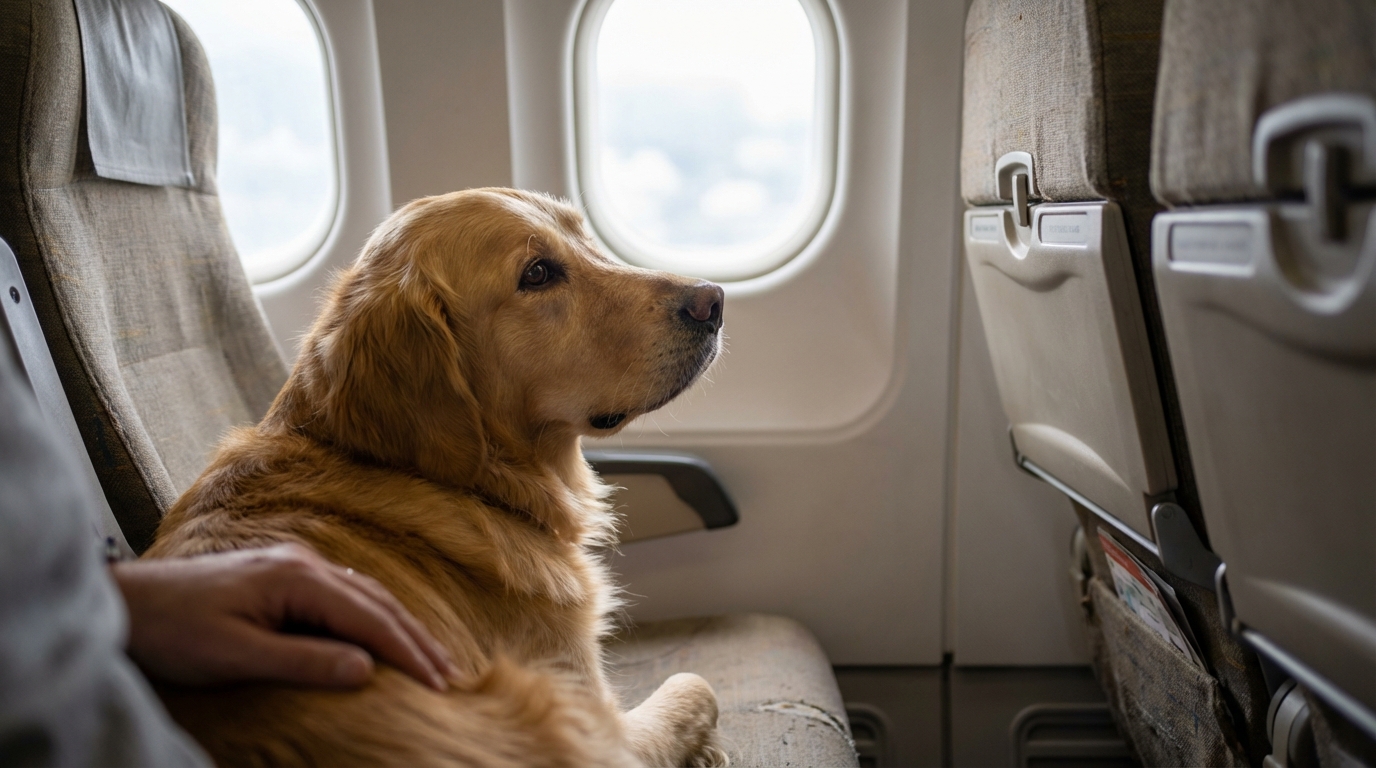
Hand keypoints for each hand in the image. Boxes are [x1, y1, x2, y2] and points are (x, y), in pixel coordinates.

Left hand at [111, 543, 455, 690]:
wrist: (127, 601)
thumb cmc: (174, 631)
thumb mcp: (237, 655)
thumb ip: (303, 661)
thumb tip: (367, 670)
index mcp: (298, 579)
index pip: (370, 618)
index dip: (409, 652)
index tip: (440, 685)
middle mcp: (305, 563)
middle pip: (378, 601)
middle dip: (417, 640)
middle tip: (452, 678)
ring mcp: (294, 565)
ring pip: (366, 595)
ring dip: (401, 628)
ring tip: (431, 660)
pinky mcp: (282, 575)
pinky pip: (345, 595)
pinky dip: (375, 617)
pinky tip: (383, 633)